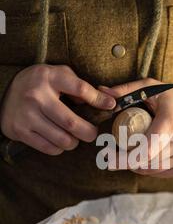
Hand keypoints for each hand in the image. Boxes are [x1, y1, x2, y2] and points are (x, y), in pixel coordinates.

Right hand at [0, 64, 115, 154]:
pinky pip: (49, 148)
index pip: (80, 89)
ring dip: (74, 142)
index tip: (111, 106)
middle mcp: (37, 96)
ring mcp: (27, 115)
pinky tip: (58, 140)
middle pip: (72, 123)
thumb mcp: (58, 75)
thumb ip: (80, 86)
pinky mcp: (20, 131)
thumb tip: (107, 101)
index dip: (98, 100)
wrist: (6, 91)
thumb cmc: (41, 84)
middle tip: (91, 133)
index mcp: (49, 77)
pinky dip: (59, 148)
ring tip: (73, 137)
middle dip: (88, 132)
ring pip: (62, 139)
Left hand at [100, 78, 172, 176]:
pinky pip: (159, 172)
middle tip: (112, 152)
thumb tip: (99, 92)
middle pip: (145, 162)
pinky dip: (147, 167)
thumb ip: (125, 90)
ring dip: (135, 164)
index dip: (125, 160)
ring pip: (151, 169)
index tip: (106, 160)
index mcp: (171, 124)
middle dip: (125, 160)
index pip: (145, 152)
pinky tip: (143, 156)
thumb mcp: (152, 88)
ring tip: (128, 151)